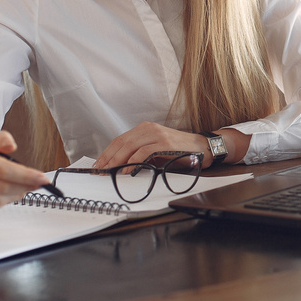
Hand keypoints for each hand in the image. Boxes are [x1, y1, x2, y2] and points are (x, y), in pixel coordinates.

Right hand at [0, 130, 55, 209]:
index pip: (3, 170)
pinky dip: (4, 201)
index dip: (26, 176)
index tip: (42, 178)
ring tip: (26, 187)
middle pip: (2, 187)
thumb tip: (11, 146)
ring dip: (16, 195)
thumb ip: (1, 138)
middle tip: (39, 183)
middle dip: (25, 186)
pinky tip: (12, 193)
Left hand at [93, 121, 209, 168]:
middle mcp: (149, 129)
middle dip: (108, 158)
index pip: (120, 140)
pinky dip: (133, 162)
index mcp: (145, 129)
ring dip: (117, 160)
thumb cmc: (178, 151)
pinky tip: (127, 170)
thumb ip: (140, 154)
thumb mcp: (156, 150)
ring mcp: (157, 135)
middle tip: (100, 170)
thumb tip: (121, 166)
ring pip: (129, 146)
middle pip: (121, 142)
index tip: (98, 165)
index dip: (107, 153)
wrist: (202, 147)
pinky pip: (144, 152)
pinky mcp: (164, 143)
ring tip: (110, 171)